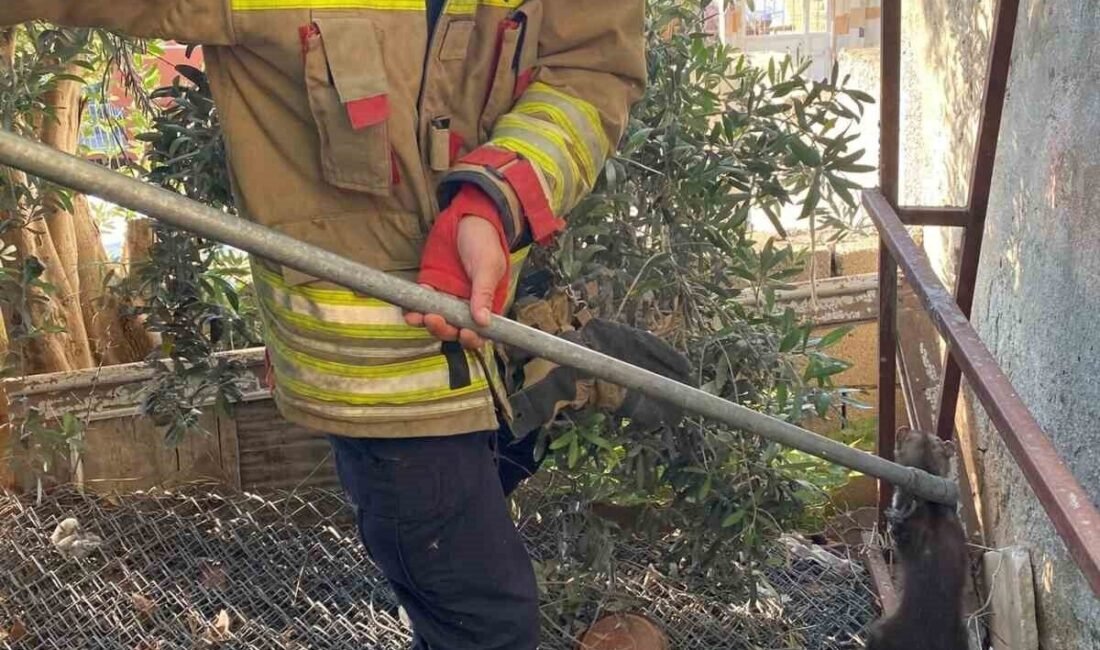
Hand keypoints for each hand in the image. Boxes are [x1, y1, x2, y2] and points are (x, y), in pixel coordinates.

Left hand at [406, 186, 509, 349]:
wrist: (467, 219)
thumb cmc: (484, 242)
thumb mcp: (488, 266)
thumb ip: (484, 293)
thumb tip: (483, 321)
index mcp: (485, 304)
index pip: (479, 331)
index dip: (471, 338)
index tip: (463, 333)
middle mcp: (465, 305)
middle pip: (454, 328)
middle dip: (443, 329)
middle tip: (434, 319)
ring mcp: (447, 296)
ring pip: (436, 318)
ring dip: (425, 322)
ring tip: (416, 318)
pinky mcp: (431, 285)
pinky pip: (421, 301)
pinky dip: (415, 306)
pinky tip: (411, 305)